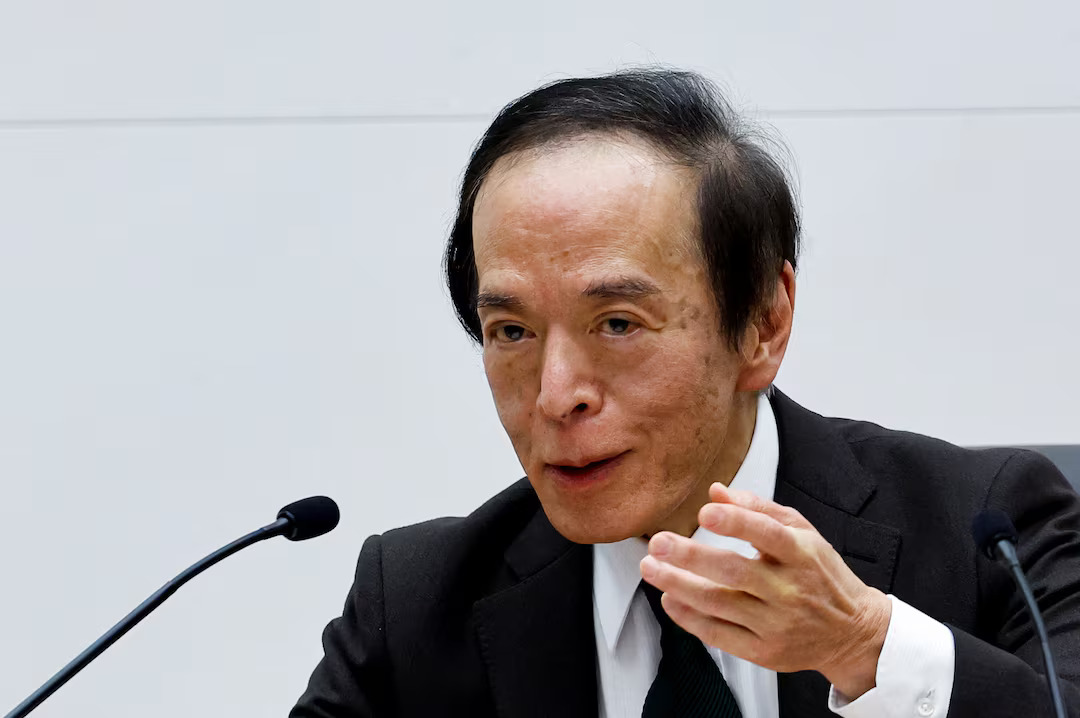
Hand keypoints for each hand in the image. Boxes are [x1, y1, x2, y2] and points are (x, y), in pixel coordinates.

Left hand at [639, 482, 891, 698]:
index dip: (736, 522)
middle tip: (658, 543)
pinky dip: (690, 618)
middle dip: (691, 556)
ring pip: (720, 604)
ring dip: (679, 585)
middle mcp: (790, 590)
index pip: (768, 534)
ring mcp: (777, 624)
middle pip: (736, 571)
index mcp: (802, 554)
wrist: (852, 633)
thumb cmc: (819, 575)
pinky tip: (669, 600)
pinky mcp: (765, 652)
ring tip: (651, 568)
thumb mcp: (803, 533)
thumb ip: (759, 510)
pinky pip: (720, 635)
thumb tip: (716, 492)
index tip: (704, 513)